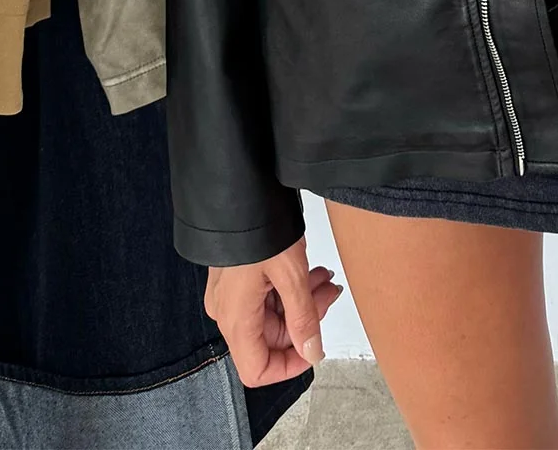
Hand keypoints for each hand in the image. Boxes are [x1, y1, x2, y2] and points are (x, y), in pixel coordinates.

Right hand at [204, 236, 344, 384]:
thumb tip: (313, 352)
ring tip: (326, 278)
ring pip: (272, 315)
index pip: (257, 370)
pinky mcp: (236, 278)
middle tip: (330, 294)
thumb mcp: (291, 274)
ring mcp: (230, 295)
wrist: (240, 186)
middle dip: (306, 321)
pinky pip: (265, 296)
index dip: (289, 366)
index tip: (316, 347)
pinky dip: (289, 288)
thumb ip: (303, 318)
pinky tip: (311, 271)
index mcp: (236, 319)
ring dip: (302, 301)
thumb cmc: (259, 225)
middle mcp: (227, 312)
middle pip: (269, 339)